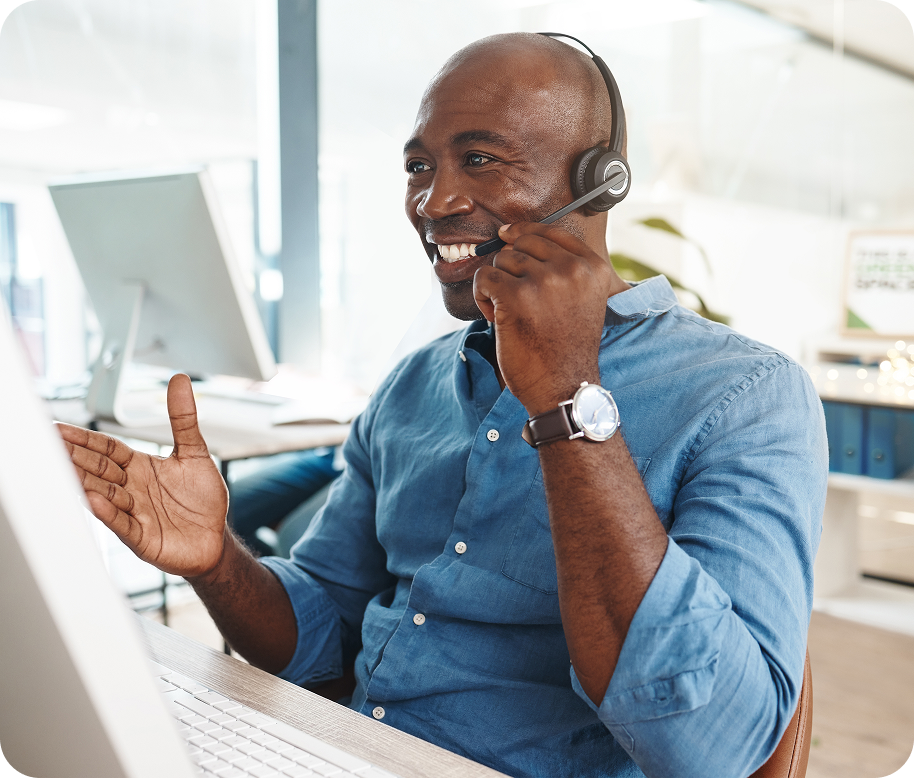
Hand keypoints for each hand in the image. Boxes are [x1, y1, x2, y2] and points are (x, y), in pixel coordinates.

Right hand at [57, 374, 228, 576]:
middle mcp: (132, 489)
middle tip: (52, 444)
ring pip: (104, 494)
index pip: (108, 449)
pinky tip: (94, 501)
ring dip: (85, 482)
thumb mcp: (194, 452)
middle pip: (99, 469)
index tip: (60, 428)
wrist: (215, 538)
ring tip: (66, 468)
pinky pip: (122, 523)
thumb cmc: (202, 499)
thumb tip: (180, 380)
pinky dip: (108, 513)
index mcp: (140, 467)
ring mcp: (134, 513)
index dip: (86, 439)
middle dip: (77, 456)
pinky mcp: (143, 537)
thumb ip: (182, 419)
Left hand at [473, 222, 617, 414]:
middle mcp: (572, 270)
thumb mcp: (582, 299)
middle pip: (522, 243)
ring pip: (501, 260)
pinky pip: (484, 277)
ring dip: (496, 284)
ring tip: (507, 311)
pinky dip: (481, 297)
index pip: (550, 232)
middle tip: (514, 297)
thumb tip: (515, 236)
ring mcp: (544, 281)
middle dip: (510, 266)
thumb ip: (565, 269)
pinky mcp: (516, 295)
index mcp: (593, 268)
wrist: (562, 387)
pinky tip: (494, 317)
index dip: (523, 232)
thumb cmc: (566, 348)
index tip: (507, 235)